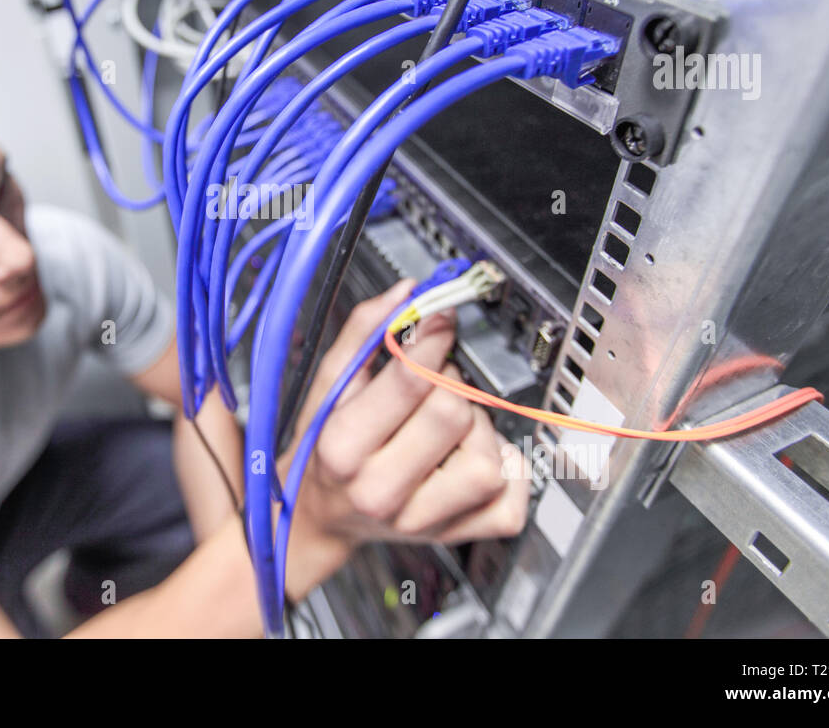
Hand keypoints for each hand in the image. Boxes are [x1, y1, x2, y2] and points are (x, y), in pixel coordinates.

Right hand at [279, 279, 529, 591]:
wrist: (319, 515)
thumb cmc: (323, 447)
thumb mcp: (328, 384)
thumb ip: (363, 333)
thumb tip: (406, 293)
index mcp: (344, 448)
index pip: (412, 381)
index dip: (434, 337)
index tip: (439, 320)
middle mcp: (381, 490)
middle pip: (454, 413)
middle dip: (450, 383)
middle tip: (434, 380)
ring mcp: (421, 520)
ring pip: (488, 458)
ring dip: (477, 428)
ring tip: (448, 425)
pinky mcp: (453, 535)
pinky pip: (509, 502)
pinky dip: (506, 472)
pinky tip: (472, 456)